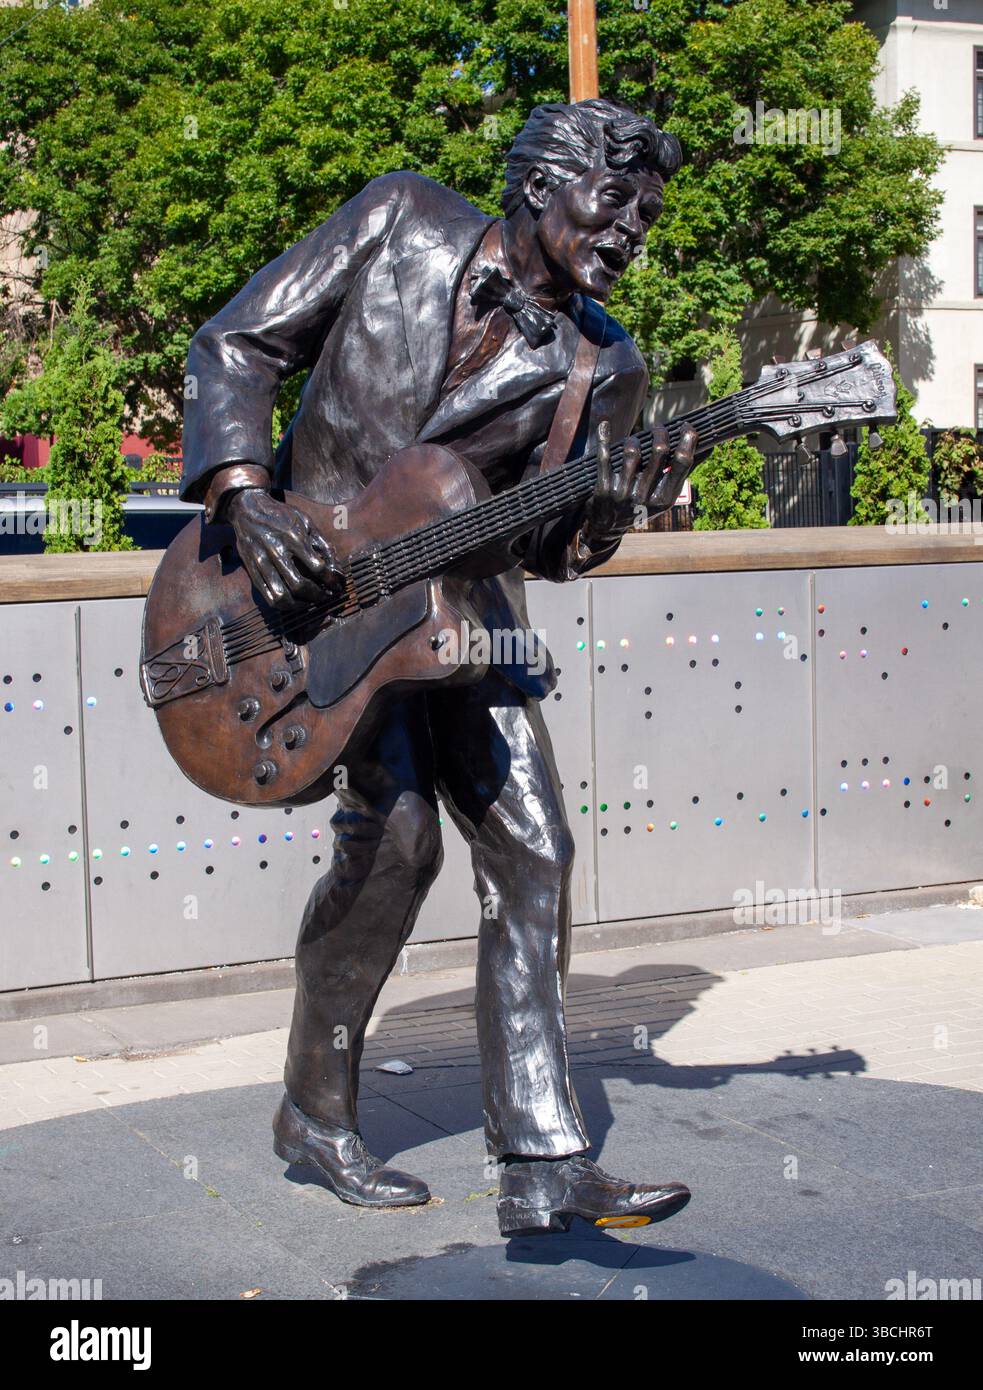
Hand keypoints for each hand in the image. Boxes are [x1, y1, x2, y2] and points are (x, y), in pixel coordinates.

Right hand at [226, 489, 341, 609]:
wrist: (248, 510)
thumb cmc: (281, 516)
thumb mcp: (305, 521)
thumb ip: (322, 544)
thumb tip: (336, 569)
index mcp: (293, 537)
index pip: (317, 567)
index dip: (331, 580)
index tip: (337, 586)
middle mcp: (276, 551)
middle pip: (299, 585)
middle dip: (317, 595)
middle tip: (326, 596)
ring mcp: (261, 563)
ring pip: (281, 596)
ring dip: (300, 605)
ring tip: (310, 602)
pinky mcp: (252, 571)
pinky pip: (268, 596)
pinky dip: (284, 604)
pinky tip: (294, 601)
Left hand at [581, 419, 698, 549]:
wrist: (608, 529)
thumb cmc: (642, 506)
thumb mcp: (665, 495)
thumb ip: (683, 472)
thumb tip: (709, 447)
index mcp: (664, 498)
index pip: (682, 462)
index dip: (687, 439)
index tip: (686, 426)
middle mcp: (645, 496)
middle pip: (659, 452)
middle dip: (660, 433)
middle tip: (659, 428)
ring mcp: (624, 492)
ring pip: (632, 452)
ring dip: (634, 439)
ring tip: (635, 439)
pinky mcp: (604, 489)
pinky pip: (604, 458)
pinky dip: (605, 439)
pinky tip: (605, 426)